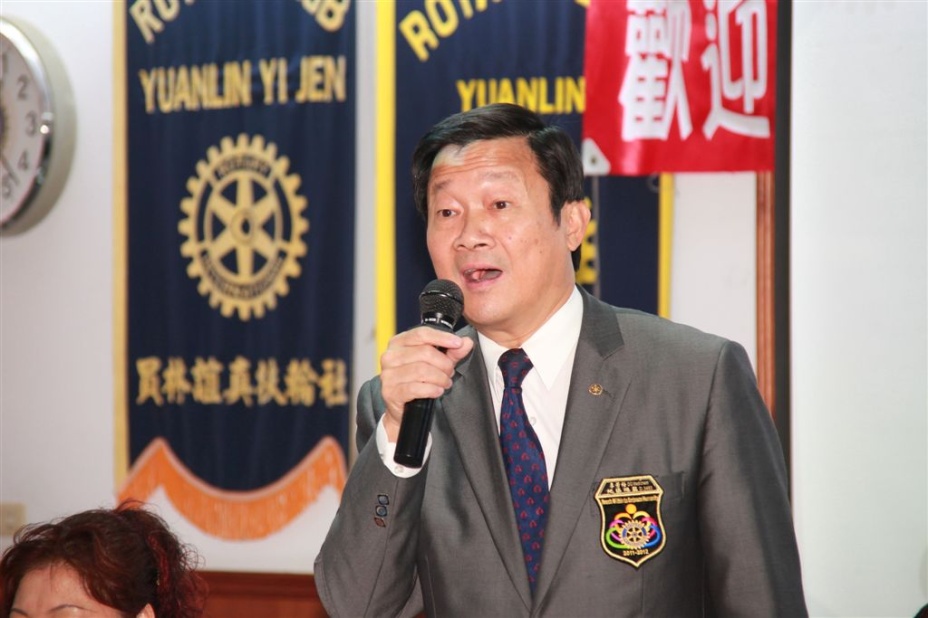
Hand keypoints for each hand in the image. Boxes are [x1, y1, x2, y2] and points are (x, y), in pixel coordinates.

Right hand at [379, 327, 474, 441]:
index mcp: (398, 343)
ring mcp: (388, 374)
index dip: (442, 338)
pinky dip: (432, 389)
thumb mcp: (437, 363)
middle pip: (425, 352)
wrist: (402, 409)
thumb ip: (452, 353)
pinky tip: (437, 391)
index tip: (458, 343)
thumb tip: (466, 342)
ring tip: (445, 383)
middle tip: (450, 373)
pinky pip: (416, 388)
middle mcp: (390, 356)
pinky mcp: (390, 391)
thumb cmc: (417, 381)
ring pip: (422, 370)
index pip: (421, 334)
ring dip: (440, 378)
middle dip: (444, 364)